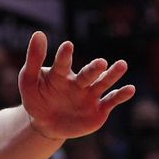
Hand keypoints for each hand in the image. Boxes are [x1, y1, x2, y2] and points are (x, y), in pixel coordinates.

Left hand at [19, 31, 135, 139]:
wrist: (45, 124)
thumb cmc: (36, 99)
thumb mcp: (28, 81)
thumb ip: (33, 59)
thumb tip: (38, 33)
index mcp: (60, 74)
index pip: (63, 63)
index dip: (64, 56)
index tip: (67, 46)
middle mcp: (79, 82)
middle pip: (87, 74)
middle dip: (94, 69)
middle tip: (100, 63)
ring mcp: (90, 95)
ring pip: (103, 83)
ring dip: (112, 75)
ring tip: (121, 65)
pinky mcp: (98, 109)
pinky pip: (111, 101)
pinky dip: (120, 95)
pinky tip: (130, 89)